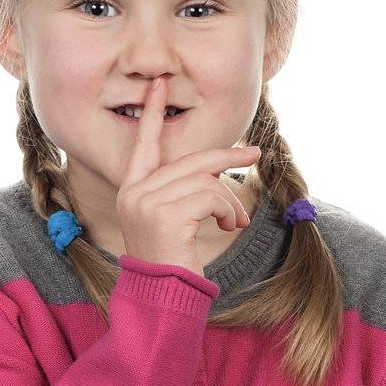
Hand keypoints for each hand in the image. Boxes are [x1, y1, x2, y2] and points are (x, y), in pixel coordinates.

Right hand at [116, 76, 260, 275]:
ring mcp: (146, 203)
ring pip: (205, 180)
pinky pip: (211, 196)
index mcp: (131, 191)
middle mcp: (134, 193)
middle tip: (253, 153)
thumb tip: (215, 170)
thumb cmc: (172, 264)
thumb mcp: (172, 223)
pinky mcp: (165, 214)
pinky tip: (228, 228)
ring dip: (230, 201)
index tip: (160, 85)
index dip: (152, 114)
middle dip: (226, 156)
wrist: (162, 300)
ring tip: (234, 222)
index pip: (143, 146)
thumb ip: (182, 193)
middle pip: (190, 160)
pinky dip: (228, 210)